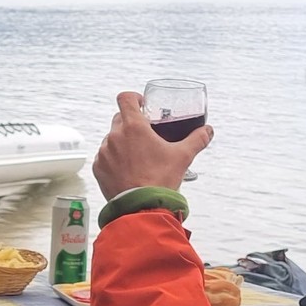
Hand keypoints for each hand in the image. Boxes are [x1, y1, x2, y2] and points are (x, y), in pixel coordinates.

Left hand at [91, 91, 210, 197]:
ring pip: (111, 139)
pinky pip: (105, 157)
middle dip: (131, 123)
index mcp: (133, 127)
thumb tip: (207, 130)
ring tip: (137, 157)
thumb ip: (196, 140)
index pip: (125, 98)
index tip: (143, 106)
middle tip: (145, 135)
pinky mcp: (98, 168)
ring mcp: (104, 152)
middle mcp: (114, 136)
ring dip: (122, 142)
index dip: (134, 98)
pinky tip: (127, 170)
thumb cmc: (160, 179)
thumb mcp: (182, 157)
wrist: (141, 208)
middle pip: (119, 118)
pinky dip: (114, 159)